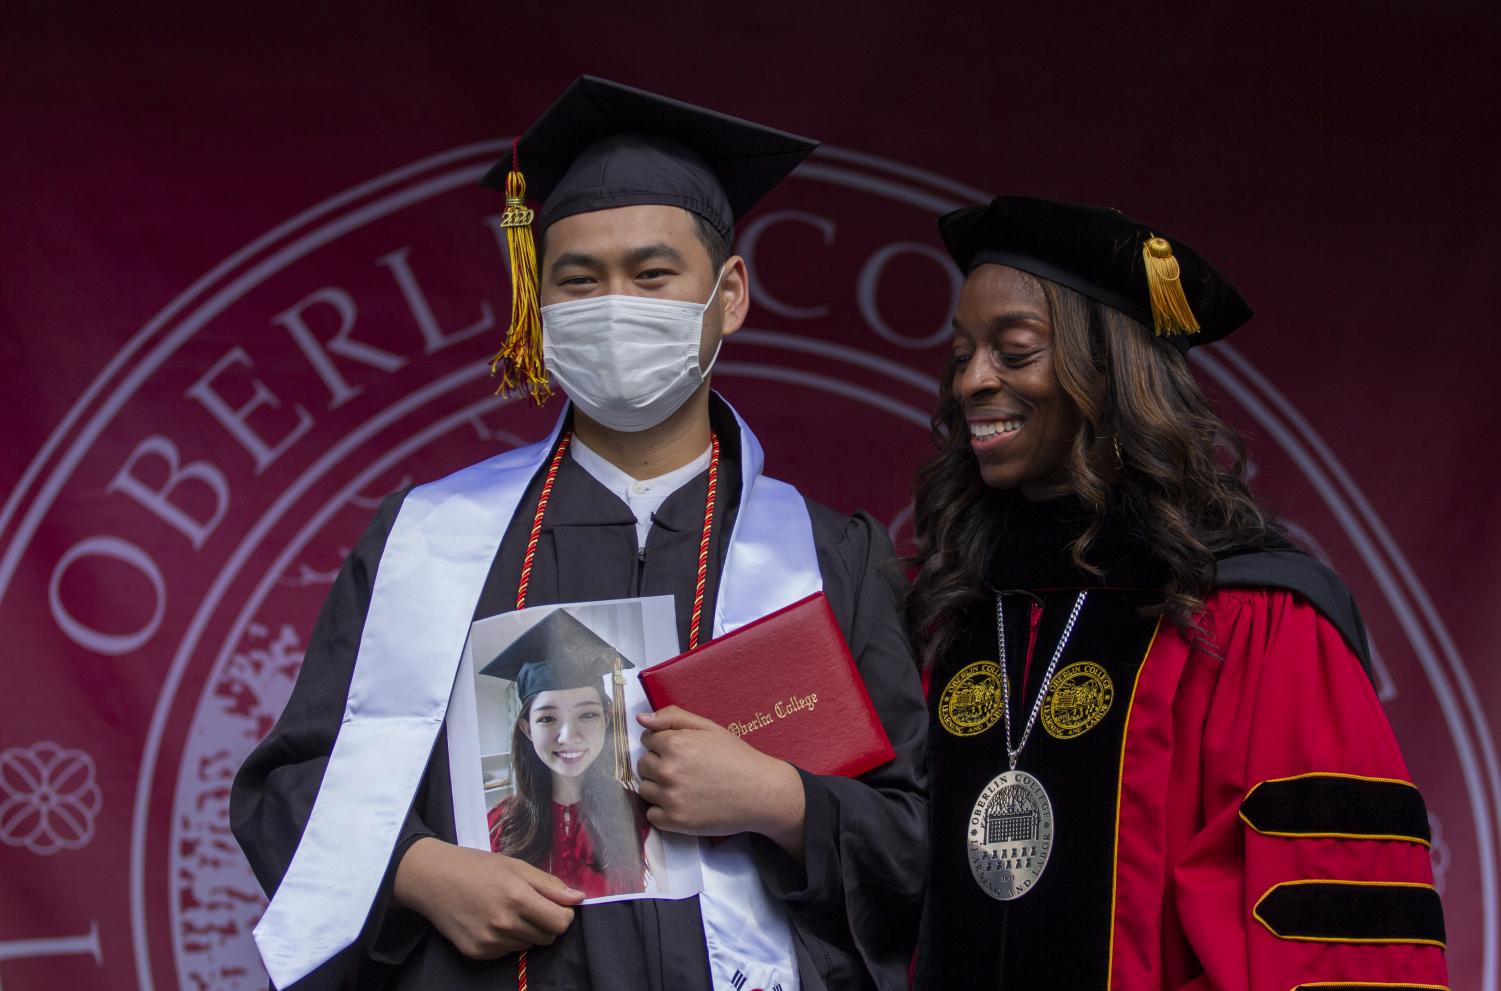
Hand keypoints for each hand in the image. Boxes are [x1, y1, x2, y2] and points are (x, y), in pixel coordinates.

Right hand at [392, 837, 583, 958]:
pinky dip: (507, 939)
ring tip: (507, 910)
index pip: (561, 922)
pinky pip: (508, 951)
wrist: (433, 879)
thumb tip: (579, 898)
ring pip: (528, 945)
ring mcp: (490, 941)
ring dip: (527, 931)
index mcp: (518, 897)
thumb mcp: (516, 866)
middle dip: (547, 922)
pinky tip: (492, 920)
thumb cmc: (477, 866)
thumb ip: (549, 885)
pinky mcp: (477, 953)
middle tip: (531, 905)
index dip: (564, 914)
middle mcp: (505, 924)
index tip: (556, 904)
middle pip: (548, 937)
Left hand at [636, 706, 805, 858]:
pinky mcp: (674, 821)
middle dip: (659, 764)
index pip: (647, 740)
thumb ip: (673, 718)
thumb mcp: (708, 727)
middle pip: (643, 764)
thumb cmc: (736, 757)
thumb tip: (640, 718)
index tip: (682, 751)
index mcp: (674, 743)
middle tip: (685, 770)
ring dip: (657, 787)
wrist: (761, 792)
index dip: (663, 743)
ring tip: (684, 787)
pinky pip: (651, 814)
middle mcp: (667, 770)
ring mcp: (670, 797)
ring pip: (644, 789)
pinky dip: (662, 811)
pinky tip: (682, 804)